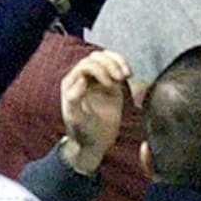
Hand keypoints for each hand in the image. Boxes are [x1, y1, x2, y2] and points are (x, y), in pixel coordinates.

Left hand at [59, 49, 131, 174]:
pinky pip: (115, 66)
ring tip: (127, 74)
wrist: (94, 142)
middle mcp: (83, 78)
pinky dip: (123, 65)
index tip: (109, 84)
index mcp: (72, 83)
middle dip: (110, 64)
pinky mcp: (110, 83)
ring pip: (105, 58)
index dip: (99, 70)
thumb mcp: (75, 118)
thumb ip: (74, 100)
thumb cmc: (82, 132)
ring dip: (117, 62)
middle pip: (96, 58)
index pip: (85, 65)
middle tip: (120, 78)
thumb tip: (81, 81)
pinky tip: (129, 74)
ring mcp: (96, 79)